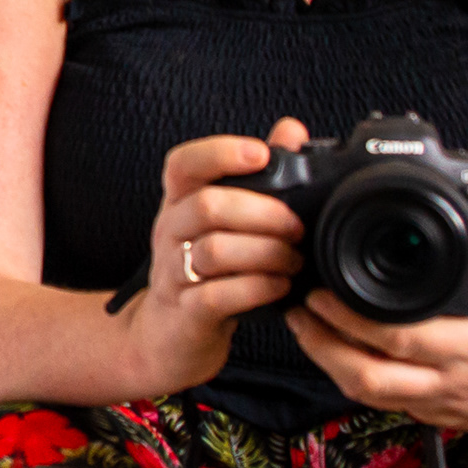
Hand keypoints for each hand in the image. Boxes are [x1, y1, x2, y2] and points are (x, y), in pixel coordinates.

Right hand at [131, 120, 308, 394]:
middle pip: (208, 205)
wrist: (169, 337)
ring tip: (294, 261)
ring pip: (215, 251)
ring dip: (267, 253)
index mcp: (179, 202)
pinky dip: (257, 289)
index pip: (184, 163)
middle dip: (263, 213)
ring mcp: (173, 273)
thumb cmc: (205, 272)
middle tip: (297, 228)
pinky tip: (279, 287)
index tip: (262, 154)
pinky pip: (218, 296)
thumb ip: (259, 175)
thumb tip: (291, 131)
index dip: (220, 152)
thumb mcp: (227, 222)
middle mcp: (170, 232)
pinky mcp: (186, 312)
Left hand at [286, 193, 467, 442]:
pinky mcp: (436, 416)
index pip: (402, 342)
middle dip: (323, 346)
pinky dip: (353, 378)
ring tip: (304, 328)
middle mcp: (453, 385)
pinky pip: (383, 402)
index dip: (353, 322)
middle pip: (369, 379)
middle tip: (299, 310)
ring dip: (329, 365)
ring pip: (368, 397)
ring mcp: (440, 405)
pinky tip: (335, 351)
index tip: (322, 295)